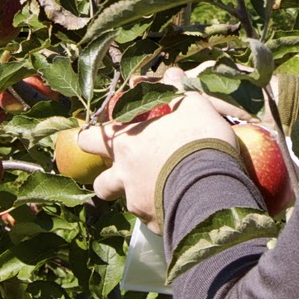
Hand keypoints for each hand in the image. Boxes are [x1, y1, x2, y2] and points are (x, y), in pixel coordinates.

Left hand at [76, 74, 237, 230]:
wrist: (210, 184)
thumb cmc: (197, 137)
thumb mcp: (190, 104)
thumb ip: (175, 90)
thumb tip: (171, 73)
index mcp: (126, 142)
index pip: (88, 139)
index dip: (90, 139)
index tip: (96, 139)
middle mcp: (124, 174)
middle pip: (101, 184)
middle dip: (109, 181)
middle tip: (130, 175)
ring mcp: (136, 203)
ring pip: (128, 204)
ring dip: (139, 198)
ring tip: (163, 192)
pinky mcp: (154, 225)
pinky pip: (153, 220)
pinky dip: (162, 213)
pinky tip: (181, 207)